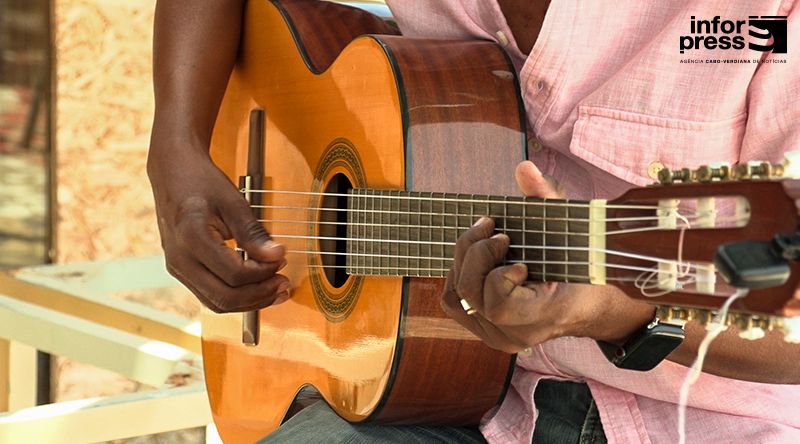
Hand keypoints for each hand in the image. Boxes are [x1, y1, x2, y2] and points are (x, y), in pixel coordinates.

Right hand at [147, 146, 288, 312]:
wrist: (173, 173)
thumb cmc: (202, 182)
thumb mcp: (233, 202)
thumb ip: (254, 232)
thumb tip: (276, 256)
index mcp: (191, 236)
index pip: (234, 273)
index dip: (263, 272)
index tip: (281, 259)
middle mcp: (179, 258)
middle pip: (224, 297)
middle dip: (259, 295)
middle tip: (283, 284)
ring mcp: (176, 268)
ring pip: (216, 303)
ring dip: (249, 302)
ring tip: (275, 290)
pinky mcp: (181, 271)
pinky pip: (210, 296)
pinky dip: (235, 297)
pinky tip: (257, 289)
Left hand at [441, 161, 653, 352]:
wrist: (586, 302)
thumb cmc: (578, 261)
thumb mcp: (570, 226)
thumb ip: (547, 198)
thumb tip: (524, 168)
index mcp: (545, 314)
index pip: (498, 304)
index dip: (497, 275)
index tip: (513, 248)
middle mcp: (518, 334)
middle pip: (470, 294)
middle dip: (475, 253)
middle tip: (492, 228)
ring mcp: (499, 337)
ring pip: (456, 298)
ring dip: (463, 260)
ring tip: (484, 238)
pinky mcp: (484, 332)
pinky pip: (453, 303)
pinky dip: (458, 274)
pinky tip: (477, 257)